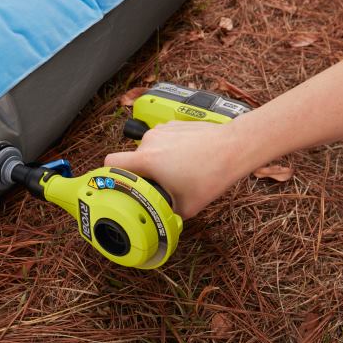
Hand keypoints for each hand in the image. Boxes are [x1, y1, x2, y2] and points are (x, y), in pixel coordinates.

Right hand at [104, 119, 258, 218]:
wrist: (234, 147)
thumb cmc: (212, 175)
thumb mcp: (187, 207)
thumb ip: (166, 213)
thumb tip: (161, 218)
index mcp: (147, 159)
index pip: (110, 162)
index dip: (108, 174)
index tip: (116, 183)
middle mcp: (150, 141)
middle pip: (133, 159)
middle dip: (143, 173)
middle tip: (160, 185)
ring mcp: (162, 129)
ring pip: (149, 149)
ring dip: (156, 160)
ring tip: (178, 171)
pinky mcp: (174, 124)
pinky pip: (162, 140)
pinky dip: (169, 150)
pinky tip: (187, 159)